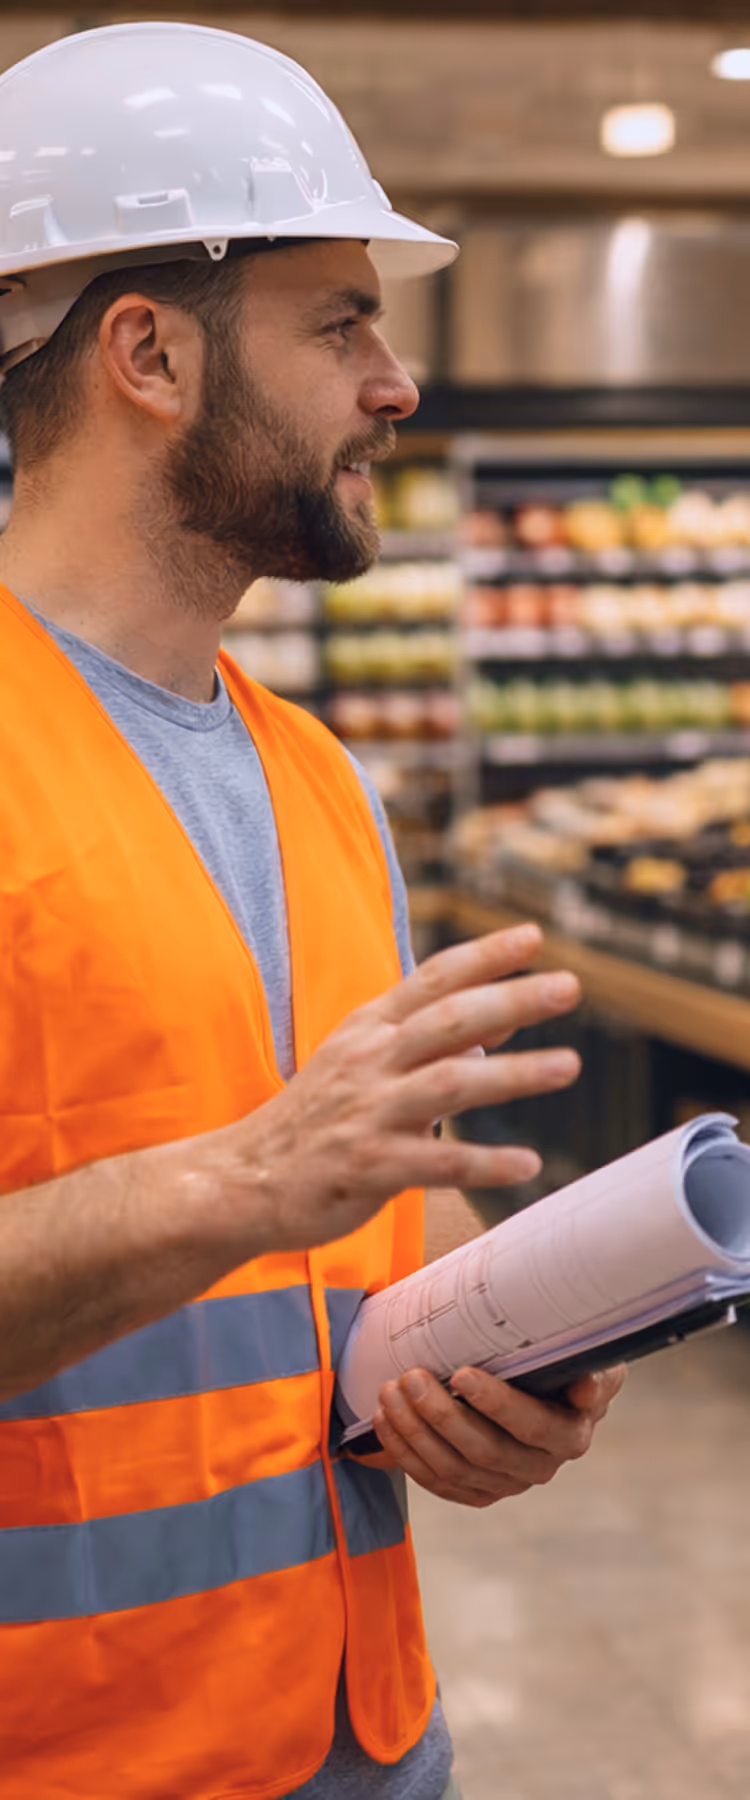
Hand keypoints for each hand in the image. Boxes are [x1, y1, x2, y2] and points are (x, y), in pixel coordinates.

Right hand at [218, 923, 581, 1254]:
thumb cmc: (312, 1120)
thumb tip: (501, 1026)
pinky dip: (485, 1163)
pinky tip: (528, 1163)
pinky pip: (436, 1164)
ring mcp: (368, 1113)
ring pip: (450, 1083)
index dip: (484, 956)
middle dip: (512, 999)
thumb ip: (429, 1044)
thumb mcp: (361, 1063)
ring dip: (513, 1074)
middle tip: (568, 987)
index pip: (433, 979)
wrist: (241, 1178)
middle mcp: (370, 1061)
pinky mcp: (368, 1167)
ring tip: (567, 1065)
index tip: (533, 936)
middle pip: (450, 1019)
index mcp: (369, 1029)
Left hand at [372, 1363, 625, 1506]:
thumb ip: (593, 1372)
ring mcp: (505, 1483)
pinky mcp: (477, 1491)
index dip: (496, 1403)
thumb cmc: (566, 1362)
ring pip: (453, 1469)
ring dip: (415, 1432)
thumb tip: (586, 1390)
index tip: (461, 1373)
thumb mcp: (590, 1358)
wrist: (552, 1388)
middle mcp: (539, 1467)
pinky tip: (383, 1421)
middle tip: (411, 1377)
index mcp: (569, 1434)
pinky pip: (436, 1481)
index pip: (531, 1425)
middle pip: (484, 1451)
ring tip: (389, 1392)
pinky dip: (405, 1453)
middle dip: (441, 1414)